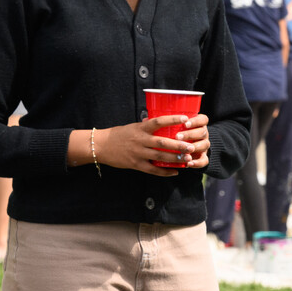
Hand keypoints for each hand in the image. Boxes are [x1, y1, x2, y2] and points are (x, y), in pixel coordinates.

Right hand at [94, 116, 208, 174]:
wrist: (101, 146)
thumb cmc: (118, 135)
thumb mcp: (133, 127)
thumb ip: (146, 127)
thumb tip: (161, 123)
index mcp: (140, 129)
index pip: (158, 121)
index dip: (172, 119)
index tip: (185, 118)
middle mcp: (140, 140)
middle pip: (162, 142)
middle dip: (178, 145)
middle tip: (191, 146)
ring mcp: (138, 153)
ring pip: (160, 157)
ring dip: (175, 158)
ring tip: (187, 159)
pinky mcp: (136, 164)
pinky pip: (153, 170)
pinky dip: (165, 172)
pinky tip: (175, 172)